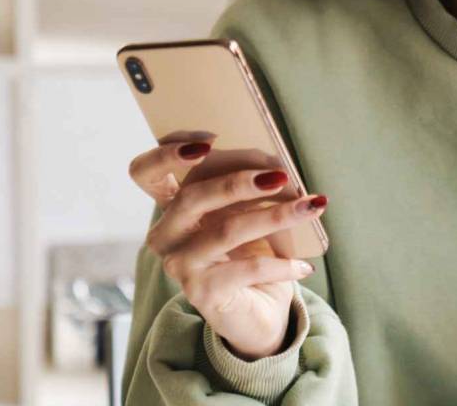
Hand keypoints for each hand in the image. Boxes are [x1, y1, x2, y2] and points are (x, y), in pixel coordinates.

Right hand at [128, 130, 325, 359]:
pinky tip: (303, 266)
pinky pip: (248, 268)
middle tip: (281, 175)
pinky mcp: (201, 293)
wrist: (258, 315)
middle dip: (240, 181)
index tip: (210, 141)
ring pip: (227, 229)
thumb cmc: (251, 255)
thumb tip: (279, 166)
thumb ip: (248, 189)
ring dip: (276, 215)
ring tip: (310, 207)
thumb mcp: (247, 214)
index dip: (167, 152)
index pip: (145, 173)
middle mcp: (166, 236)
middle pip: (192, 196)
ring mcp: (179, 266)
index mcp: (172, 209)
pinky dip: (281, 264)